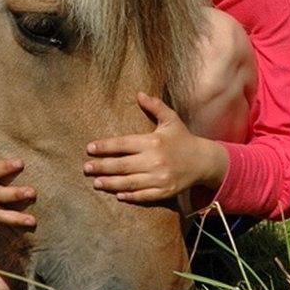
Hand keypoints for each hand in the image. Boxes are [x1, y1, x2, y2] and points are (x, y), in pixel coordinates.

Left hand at [83, 92, 227, 202]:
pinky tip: (117, 194)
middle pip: (122, 165)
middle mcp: (155, 160)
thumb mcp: (171, 120)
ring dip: (110, 183)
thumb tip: (139, 94)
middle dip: (102, 167)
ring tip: (96, 182)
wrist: (204, 161)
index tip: (90, 149)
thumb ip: (155, 106)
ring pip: (129, 182)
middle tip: (86, 168)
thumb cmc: (183, 139)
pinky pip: (144, 195)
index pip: (123, 144)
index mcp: (153, 142)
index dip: (105, 147)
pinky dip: (130, 196)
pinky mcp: (165, 191)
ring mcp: (160, 178)